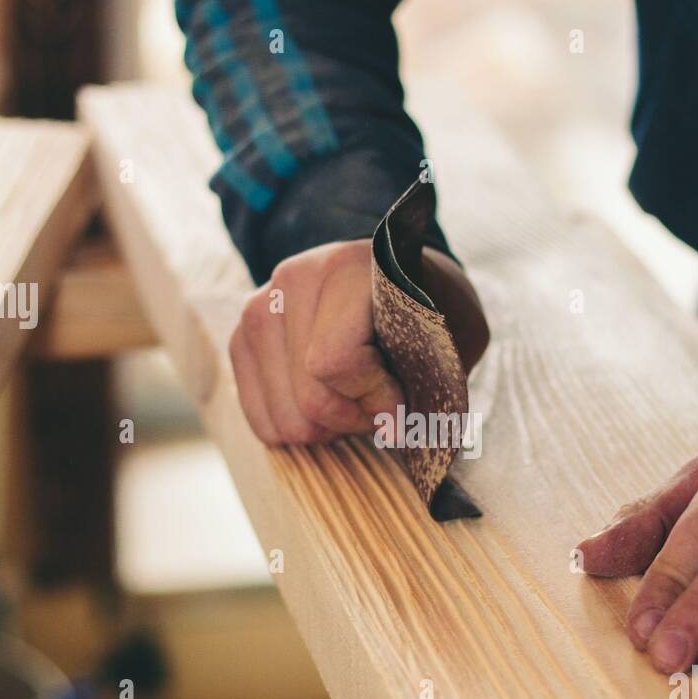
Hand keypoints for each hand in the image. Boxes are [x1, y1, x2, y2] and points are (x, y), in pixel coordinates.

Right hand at [229, 238, 487, 445]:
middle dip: (355, 418)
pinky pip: (263, 423)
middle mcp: (292, 280)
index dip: (375, 400)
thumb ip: (431, 377)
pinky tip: (326, 401)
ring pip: (286, 420)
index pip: (335, 362)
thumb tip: (392, 429)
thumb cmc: (426, 313)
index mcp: (348, 269)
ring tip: (355, 398)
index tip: (402, 403)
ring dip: (329, 427)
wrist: (388, 281)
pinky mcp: (240, 339)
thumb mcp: (456, 334)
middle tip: (381, 404)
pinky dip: (301, 427)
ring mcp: (258, 309)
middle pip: (311, 399)